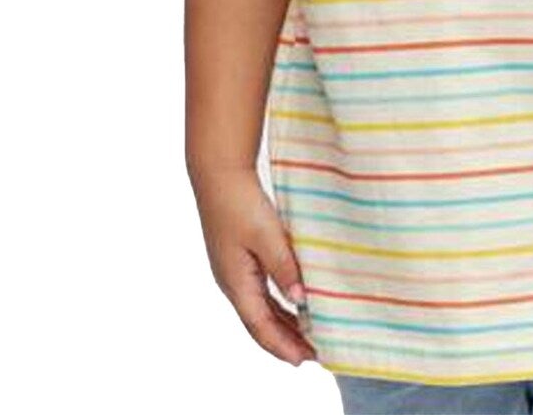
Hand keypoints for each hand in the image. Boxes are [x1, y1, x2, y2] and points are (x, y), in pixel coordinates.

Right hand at [191, 164, 318, 366]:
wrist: (219, 174)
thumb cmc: (240, 202)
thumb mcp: (266, 234)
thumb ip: (284, 267)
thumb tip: (301, 300)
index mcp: (236, 282)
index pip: (261, 326)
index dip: (283, 345)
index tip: (305, 359)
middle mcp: (232, 282)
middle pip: (260, 323)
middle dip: (285, 340)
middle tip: (313, 353)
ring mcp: (234, 271)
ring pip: (260, 308)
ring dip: (283, 323)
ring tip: (307, 335)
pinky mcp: (238, 258)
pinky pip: (260, 291)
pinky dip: (278, 304)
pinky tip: (294, 303)